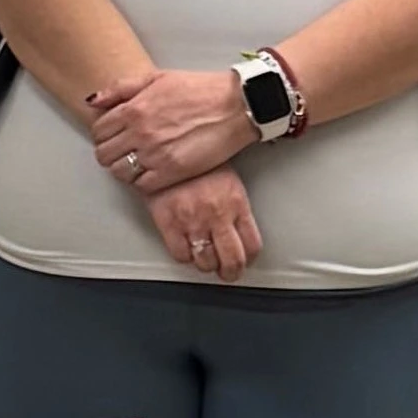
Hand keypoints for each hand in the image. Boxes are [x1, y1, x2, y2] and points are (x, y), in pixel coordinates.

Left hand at [87, 68, 251, 190]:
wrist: (236, 105)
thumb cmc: (200, 90)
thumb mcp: (158, 77)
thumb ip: (121, 88)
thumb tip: (92, 100)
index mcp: (134, 108)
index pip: (98, 131)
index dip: (103, 134)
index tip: (115, 136)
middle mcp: (140, 133)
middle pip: (104, 154)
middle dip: (110, 152)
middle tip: (125, 150)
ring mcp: (155, 154)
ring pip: (119, 172)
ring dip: (124, 169)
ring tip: (138, 162)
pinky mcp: (172, 171)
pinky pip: (142, 186)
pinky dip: (143, 182)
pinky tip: (152, 171)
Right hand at [143, 164, 260, 281]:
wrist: (164, 146)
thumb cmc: (196, 160)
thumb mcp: (228, 177)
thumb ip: (235, 206)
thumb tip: (239, 230)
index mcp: (236, 202)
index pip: (252, 245)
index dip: (249, 258)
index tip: (245, 259)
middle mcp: (217, 214)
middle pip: (232, 260)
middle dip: (231, 272)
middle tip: (228, 272)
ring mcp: (192, 220)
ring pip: (206, 262)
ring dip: (207, 265)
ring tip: (206, 260)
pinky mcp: (168, 223)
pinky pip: (180, 255)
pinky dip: (184, 256)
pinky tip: (186, 247)